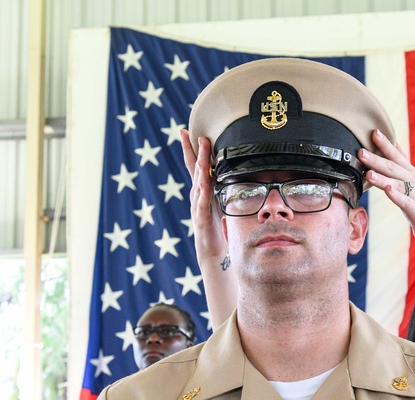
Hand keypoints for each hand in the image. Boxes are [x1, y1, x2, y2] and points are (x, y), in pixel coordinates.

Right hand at [181, 129, 227, 261]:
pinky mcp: (202, 219)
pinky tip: (204, 183)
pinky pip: (202, 203)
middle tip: (193, 135)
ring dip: (200, 169)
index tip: (186, 132)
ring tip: (202, 155)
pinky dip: (202, 192)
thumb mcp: (219, 202)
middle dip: (194, 152)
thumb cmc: (216, 227)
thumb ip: (219, 186)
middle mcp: (196, 196)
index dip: (191, 149)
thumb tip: (227, 170)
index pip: (195, 166)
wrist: (211, 252)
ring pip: (198, 184)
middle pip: (195, 170)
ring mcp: (197, 207)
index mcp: (201, 191)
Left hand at [358, 129, 414, 245]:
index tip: (374, 131)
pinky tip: (388, 191)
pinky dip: (396, 196)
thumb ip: (402, 163)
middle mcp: (413, 181)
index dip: (386, 144)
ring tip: (369, 172)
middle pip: (393, 168)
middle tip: (361, 152)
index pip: (396, 155)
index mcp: (410, 172)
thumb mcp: (411, 180)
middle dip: (377, 159)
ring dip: (383, 178)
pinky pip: (405, 202)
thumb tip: (395, 144)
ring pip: (397, 184)